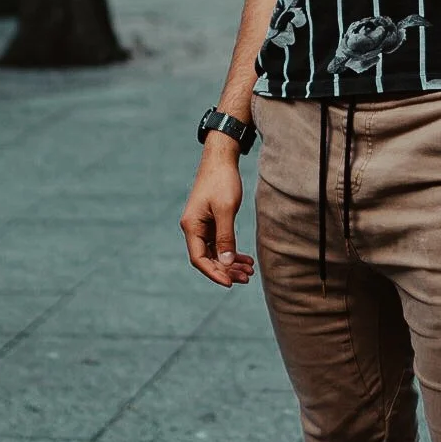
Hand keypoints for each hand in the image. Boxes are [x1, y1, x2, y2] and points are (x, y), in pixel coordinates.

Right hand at [180, 142, 253, 288]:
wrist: (221, 158)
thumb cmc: (222, 180)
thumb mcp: (226, 209)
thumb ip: (226, 237)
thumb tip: (226, 263)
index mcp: (191, 226)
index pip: (199, 259)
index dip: (214, 273)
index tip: (230, 283)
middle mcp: (193, 228)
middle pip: (208, 258)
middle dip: (226, 270)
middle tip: (246, 278)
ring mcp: (202, 225)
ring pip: (215, 252)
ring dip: (231, 263)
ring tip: (249, 272)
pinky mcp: (211, 221)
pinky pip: (220, 243)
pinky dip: (232, 251)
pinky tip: (245, 259)